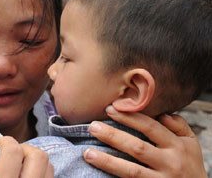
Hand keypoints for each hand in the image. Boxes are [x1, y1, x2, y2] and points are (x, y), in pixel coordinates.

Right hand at [0, 136, 53, 177]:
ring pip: (48, 166)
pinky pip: (49, 177)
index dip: (4, 141)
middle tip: (11, 153)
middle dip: (24, 148)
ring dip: (33, 160)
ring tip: (18, 166)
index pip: (13, 152)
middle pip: (38, 156)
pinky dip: (39, 172)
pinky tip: (25, 176)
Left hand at [83, 106, 206, 177]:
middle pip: (137, 147)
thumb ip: (178, 125)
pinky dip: (115, 177)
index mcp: (176, 146)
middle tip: (93, 126)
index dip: (129, 117)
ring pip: (131, 170)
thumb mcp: (191, 143)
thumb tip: (160, 113)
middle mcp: (169, 163)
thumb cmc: (191, 165)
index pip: (149, 127)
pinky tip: (99, 172)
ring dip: (107, 161)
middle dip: (113, 136)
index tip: (110, 108)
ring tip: (87, 153)